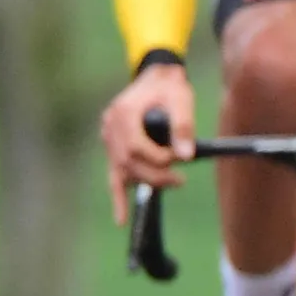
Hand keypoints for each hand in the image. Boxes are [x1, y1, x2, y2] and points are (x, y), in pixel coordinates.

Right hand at [101, 66, 198, 220]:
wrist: (156, 77)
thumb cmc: (170, 87)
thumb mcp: (181, 100)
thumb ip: (183, 127)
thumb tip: (187, 156)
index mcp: (123, 113)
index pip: (137, 147)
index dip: (158, 159)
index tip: (179, 158)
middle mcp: (110, 127)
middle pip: (129, 163)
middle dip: (155, 175)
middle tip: (180, 181)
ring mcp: (108, 138)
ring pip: (122, 171)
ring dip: (146, 181)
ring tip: (172, 182)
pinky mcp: (112, 147)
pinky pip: (114, 175)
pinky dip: (118, 197)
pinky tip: (121, 219)